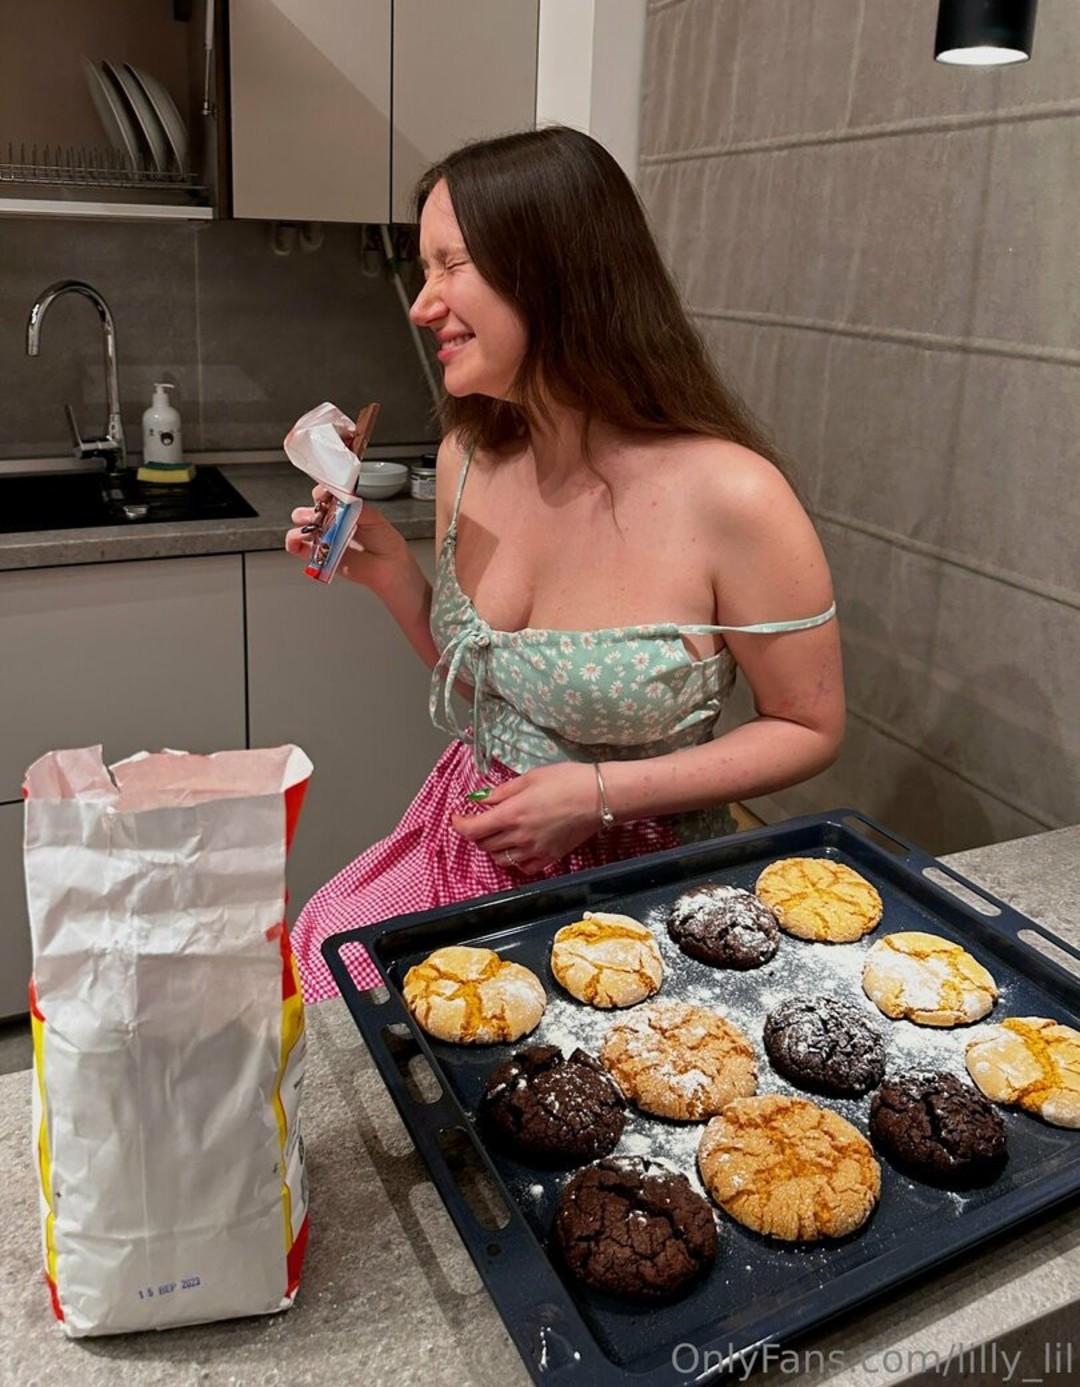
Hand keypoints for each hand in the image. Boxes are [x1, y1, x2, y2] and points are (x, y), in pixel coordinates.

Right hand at [285, 484, 408, 591]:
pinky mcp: (320, 555)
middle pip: (310, 509)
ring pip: (301, 526)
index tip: (323, 494)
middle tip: (321, 515)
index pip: (325, 495)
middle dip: (311, 509)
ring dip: (302, 524)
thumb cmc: (385, 541)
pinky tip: (298, 540)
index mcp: (344, 509)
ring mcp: (325, 538)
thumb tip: (341, 498)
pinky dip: (293, 542)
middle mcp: (333, 522)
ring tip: (314, 528)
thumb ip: (356, 506)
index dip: (321, 492)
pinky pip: (298, 547)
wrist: (388, 566)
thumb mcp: (374, 517)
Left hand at [451, 762, 599, 874]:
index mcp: (511, 814)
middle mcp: (519, 837)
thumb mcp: (530, 778)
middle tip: (483, 820)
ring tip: (501, 834)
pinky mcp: (549, 858)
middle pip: (484, 845)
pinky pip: (523, 868)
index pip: (473, 829)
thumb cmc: (567, 780)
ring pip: (500, 859)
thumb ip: (502, 792)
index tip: (458, 817)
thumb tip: (482, 800)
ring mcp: (534, 851)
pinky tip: (520, 848)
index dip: (459, 824)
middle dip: (477, 833)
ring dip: (494, 847)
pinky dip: (515, 860)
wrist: (600, 798)